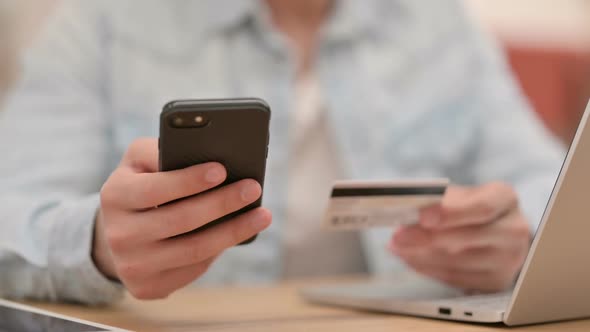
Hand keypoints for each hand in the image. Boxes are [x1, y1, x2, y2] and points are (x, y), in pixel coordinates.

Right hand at [92, 138, 271, 298]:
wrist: (119, 231)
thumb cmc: (141, 185)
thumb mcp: (139, 160)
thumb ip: (162, 149)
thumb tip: (207, 151)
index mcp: (115, 196)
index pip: (156, 189)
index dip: (191, 180)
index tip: (222, 170)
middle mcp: (119, 235)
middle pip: (181, 220)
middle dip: (222, 202)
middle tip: (253, 188)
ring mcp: (132, 266)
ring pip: (194, 249)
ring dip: (233, 231)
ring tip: (262, 214)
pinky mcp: (148, 287)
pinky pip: (194, 268)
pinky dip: (220, 248)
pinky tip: (240, 232)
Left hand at [390, 182, 531, 291]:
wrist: (493, 230)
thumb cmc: (470, 209)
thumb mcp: (458, 194)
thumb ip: (438, 200)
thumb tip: (408, 208)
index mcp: (505, 198)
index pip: (481, 207)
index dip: (450, 213)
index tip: (422, 216)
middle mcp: (514, 230)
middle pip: (466, 237)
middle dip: (425, 238)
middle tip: (399, 235)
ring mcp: (508, 260)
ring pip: (457, 261)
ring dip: (420, 255)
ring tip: (398, 247)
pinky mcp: (496, 282)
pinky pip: (454, 278)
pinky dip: (428, 268)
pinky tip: (411, 258)